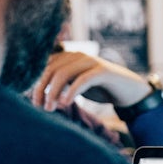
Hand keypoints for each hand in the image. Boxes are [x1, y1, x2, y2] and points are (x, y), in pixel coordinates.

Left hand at [29, 50, 152, 110]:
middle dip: (42, 89)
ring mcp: (91, 61)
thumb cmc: (100, 88)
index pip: (45, 66)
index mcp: (69, 57)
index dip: (36, 83)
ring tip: (50, 108)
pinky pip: (83, 80)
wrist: (129, 90)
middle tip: (39, 107)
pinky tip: (66, 103)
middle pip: (51, 69)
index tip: (33, 101)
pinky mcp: (103, 70)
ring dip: (53, 92)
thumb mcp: (76, 84)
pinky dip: (71, 92)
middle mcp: (78, 55)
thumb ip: (61, 84)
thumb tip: (38, 95)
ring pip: (64, 73)